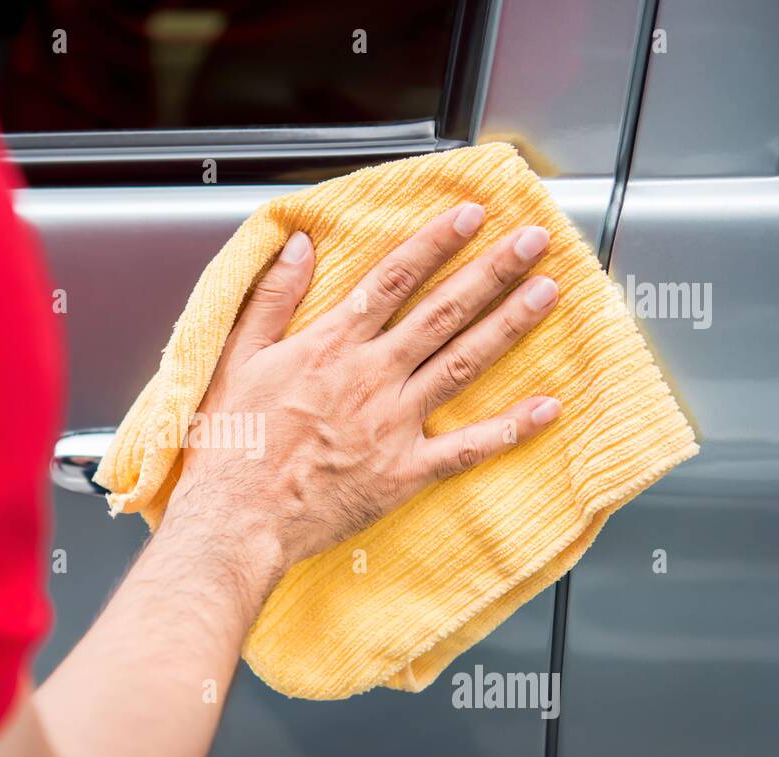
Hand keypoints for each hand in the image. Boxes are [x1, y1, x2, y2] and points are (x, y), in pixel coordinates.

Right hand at [166, 202, 562, 572]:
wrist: (236, 520)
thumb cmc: (230, 446)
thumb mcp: (234, 359)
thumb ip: (271, 298)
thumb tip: (300, 245)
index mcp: (329, 346)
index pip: (394, 279)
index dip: (437, 242)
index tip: (472, 214)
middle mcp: (370, 377)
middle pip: (443, 312)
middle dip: (492, 270)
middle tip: (532, 240)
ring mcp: (393, 424)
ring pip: (462, 363)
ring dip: (509, 325)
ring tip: (547, 293)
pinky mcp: (404, 472)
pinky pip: (467, 448)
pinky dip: (511, 428)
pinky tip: (548, 407)